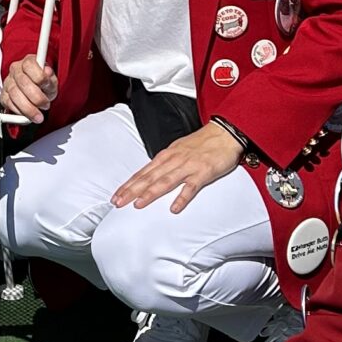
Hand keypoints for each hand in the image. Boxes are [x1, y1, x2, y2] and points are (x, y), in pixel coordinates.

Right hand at [0, 55, 57, 122]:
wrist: (36, 90)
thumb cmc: (43, 84)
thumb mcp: (51, 80)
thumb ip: (50, 78)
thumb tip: (47, 72)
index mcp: (28, 62)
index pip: (30, 66)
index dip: (40, 78)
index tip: (49, 89)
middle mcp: (15, 70)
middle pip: (23, 83)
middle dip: (36, 98)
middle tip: (45, 105)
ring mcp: (7, 82)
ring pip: (15, 95)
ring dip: (28, 108)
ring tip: (38, 116)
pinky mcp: (3, 95)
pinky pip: (8, 104)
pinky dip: (19, 112)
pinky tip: (27, 115)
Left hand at [112, 120, 243, 211]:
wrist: (225, 133)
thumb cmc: (202, 142)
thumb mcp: (178, 150)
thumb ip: (165, 163)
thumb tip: (151, 175)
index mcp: (166, 156)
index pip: (143, 172)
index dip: (129, 184)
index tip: (116, 195)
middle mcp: (174, 160)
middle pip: (149, 177)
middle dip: (132, 190)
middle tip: (118, 202)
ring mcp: (188, 166)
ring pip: (165, 181)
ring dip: (151, 193)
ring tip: (138, 204)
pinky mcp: (203, 172)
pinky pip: (191, 187)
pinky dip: (182, 197)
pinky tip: (174, 208)